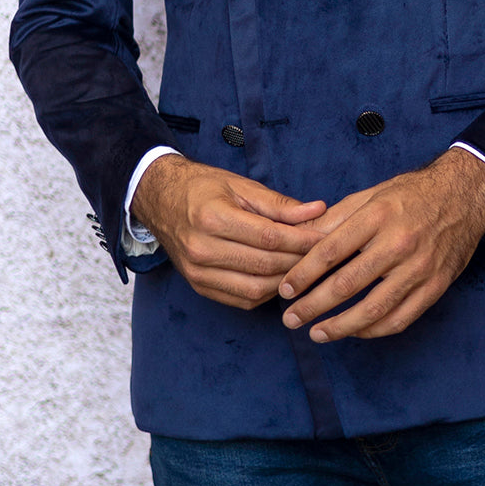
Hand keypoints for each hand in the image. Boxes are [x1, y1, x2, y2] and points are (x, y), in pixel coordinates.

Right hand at [132, 155, 327, 309]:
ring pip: (255, 289)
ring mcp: (198, 273)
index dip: (301, 240)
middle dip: (298, 261)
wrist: (160, 200)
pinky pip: (242, 300)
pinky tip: (279, 278)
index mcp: (212, 218)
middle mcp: (202, 249)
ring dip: (285, 281)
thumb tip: (317, 210)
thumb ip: (279, 204)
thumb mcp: (239, 185)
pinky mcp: (199, 287)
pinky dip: (267, 292)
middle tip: (322, 254)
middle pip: (264, 265)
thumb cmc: (202, 188)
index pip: (269, 237)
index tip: (324, 237)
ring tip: (304, 267)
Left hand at [277, 149, 484, 342]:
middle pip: (348, 283)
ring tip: (316, 333)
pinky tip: (354, 331)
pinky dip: (373, 331)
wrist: (464, 197)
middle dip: (313, 305)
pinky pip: (400, 319)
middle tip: (291, 319)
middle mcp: (399, 243)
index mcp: (378, 216)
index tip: (285, 289)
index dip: (304, 274)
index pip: (331, 251)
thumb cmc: (412, 194)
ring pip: (373, 309)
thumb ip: (336, 218)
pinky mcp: (435, 287)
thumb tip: (300, 239)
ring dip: (340, 327)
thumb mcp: (372, 194)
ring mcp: (419, 268)